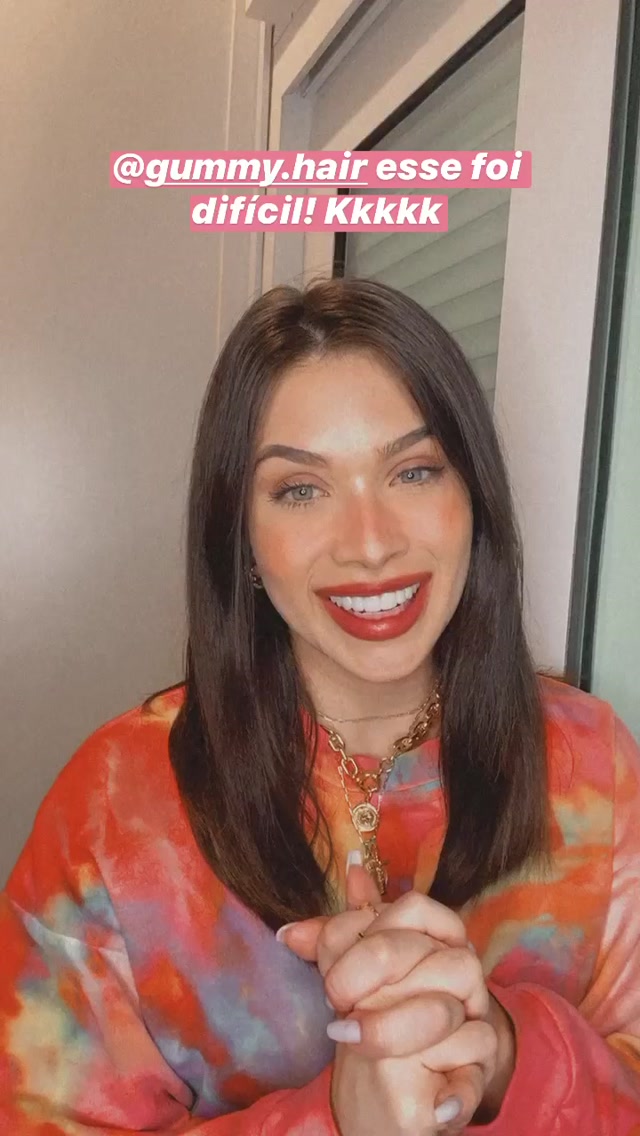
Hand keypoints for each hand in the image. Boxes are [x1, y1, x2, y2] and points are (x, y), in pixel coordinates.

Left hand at [279, 859, 514, 1129]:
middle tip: (335, 1005)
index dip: (363, 934)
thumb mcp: (353, 973)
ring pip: (444, 1008)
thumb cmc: (379, 1013)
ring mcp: (472, 1018)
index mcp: (432, 937)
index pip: (413, 908)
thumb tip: (288, 933)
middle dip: (367, 974)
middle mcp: (459, 970)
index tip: (330, 973)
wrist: (404, 1080)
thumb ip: (330, 945)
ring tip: (352, 1039)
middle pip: (423, 952)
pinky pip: (473, 1077)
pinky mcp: (477, 1069)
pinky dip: (455, 1092)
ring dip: (392, 1029)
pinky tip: (434, 1105)